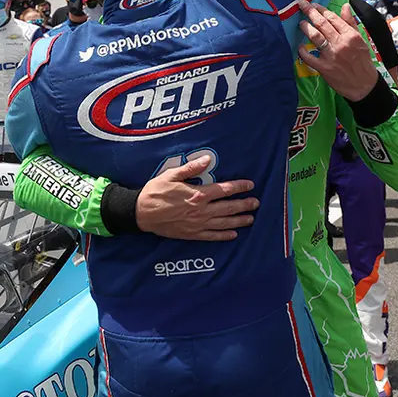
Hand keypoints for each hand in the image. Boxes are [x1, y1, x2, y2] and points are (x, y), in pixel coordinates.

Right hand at [135, 157, 258, 240]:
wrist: (141, 213)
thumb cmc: (155, 192)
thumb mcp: (171, 175)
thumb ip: (191, 168)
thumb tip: (207, 160)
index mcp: (198, 194)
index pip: (224, 190)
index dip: (239, 187)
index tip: (250, 185)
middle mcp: (201, 211)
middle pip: (228, 207)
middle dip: (244, 205)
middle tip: (256, 203)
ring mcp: (197, 224)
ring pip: (224, 223)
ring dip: (239, 220)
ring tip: (250, 219)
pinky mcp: (191, 234)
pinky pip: (212, 236)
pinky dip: (224, 236)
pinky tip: (233, 234)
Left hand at [298, 0, 379, 101]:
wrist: (364, 85)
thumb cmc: (362, 61)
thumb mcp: (361, 39)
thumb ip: (350, 23)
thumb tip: (345, 6)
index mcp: (350, 35)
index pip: (333, 18)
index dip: (321, 10)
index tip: (314, 4)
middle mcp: (341, 44)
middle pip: (322, 24)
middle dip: (310, 13)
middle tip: (302, 5)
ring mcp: (331, 56)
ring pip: (316, 37)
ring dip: (306, 28)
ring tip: (301, 23)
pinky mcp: (324, 68)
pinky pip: (309, 58)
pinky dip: (303, 51)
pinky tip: (299, 46)